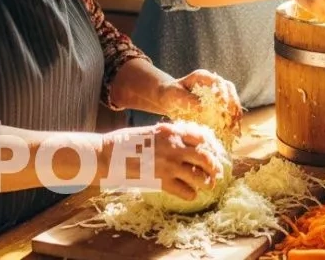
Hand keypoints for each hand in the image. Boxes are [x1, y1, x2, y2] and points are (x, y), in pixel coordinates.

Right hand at [99, 122, 228, 199]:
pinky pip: (185, 191)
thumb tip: (180, 139)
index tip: (213, 153)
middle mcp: (175, 148)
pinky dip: (191, 194)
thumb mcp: (150, 131)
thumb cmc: (125, 141)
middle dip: (214, 167)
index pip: (202, 139)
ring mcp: (169, 165)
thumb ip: (168, 135)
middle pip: (205, 158)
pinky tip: (191, 195)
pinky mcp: (161, 182)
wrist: (108, 154)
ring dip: (207, 182)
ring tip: (208, 186)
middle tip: (217, 173)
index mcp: (172, 133)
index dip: (211, 147)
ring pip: (199, 176)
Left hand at [158, 69, 243, 137]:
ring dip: (236, 114)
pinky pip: (228, 111)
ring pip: (232, 100)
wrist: (168, 99)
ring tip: (236, 128)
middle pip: (230, 89)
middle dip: (233, 104)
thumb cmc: (170, 95)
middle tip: (234, 118)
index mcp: (203, 76)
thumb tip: (203, 108)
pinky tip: (234, 132)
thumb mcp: (175, 96)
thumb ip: (188, 100)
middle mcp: (213, 83)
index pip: (218, 81)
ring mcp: (217, 92)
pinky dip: (232, 121)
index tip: (223, 105)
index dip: (223, 93)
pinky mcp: (217, 104)